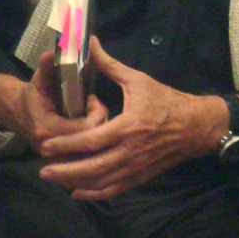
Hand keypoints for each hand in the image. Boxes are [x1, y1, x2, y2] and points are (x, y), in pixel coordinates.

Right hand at [0, 51, 106, 154]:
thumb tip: (50, 54)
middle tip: (94, 107)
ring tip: (91, 117)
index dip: (96, 112)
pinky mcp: (62, 164)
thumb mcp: (39, 79)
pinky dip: (92, 144)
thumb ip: (47, 68)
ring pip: (92, 153)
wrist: (18, 115)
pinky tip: (89, 130)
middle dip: (99, 122)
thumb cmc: (33, 96)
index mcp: (47, 129)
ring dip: (97, 133)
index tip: (92, 99)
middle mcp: (52, 150)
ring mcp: (57, 160)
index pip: (86, 128)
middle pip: (93, 142)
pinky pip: (86, 159)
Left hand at [38, 37, 228, 199]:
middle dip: (64, 171)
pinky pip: (114, 190)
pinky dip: (94, 194)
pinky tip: (77, 192)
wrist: (196, 126)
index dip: (66, 145)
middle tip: (42, 170)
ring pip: (101, 183)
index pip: (91, 141)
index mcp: (128, 127)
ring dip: (75, 184)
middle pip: (92, 168)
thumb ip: (110, 65)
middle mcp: (130, 151)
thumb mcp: (138, 80)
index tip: (46, 145)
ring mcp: (135, 168)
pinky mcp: (140, 177)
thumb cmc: (166, 101)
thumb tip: (90, 43)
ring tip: (54, 179)